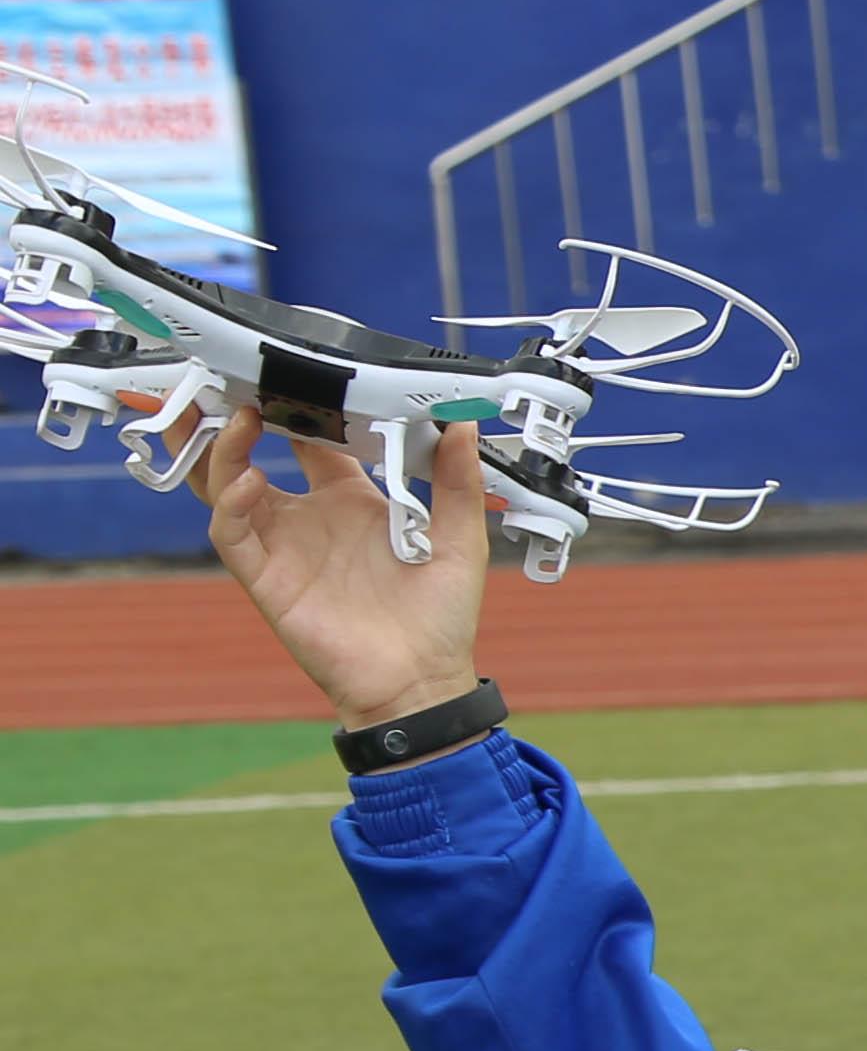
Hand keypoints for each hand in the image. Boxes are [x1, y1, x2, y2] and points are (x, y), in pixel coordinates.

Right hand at [203, 402, 489, 730]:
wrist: (421, 680)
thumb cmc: (440, 615)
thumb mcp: (460, 536)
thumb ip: (457, 479)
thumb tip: (463, 421)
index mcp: (351, 501)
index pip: (313, 440)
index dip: (301, 406)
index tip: (299, 371)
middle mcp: (309, 517)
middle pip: (252, 454)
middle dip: (234, 416)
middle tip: (231, 376)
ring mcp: (282, 545)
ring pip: (225, 485)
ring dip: (219, 449)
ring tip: (232, 417)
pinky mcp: (265, 577)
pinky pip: (232, 532)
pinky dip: (231, 503)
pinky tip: (247, 481)